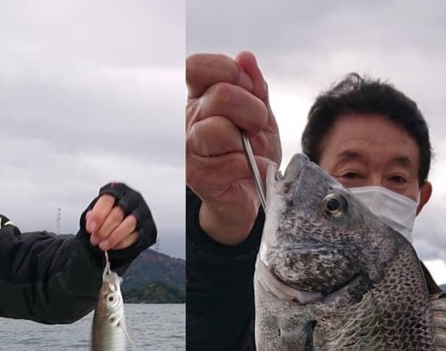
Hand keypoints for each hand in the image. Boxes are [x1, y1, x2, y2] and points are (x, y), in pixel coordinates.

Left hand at [85, 194, 138, 251]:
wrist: (126, 219)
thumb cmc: (111, 211)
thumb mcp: (100, 209)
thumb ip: (94, 213)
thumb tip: (90, 219)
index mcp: (118, 190)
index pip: (107, 200)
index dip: (97, 215)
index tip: (90, 228)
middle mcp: (133, 198)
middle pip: (118, 214)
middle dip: (104, 229)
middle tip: (94, 239)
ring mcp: (142, 212)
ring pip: (129, 225)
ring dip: (113, 237)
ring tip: (103, 245)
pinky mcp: (148, 226)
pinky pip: (135, 236)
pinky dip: (122, 243)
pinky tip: (113, 246)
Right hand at [186, 51, 280, 244]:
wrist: (248, 195)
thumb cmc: (250, 154)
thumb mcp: (258, 115)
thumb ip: (254, 87)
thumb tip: (245, 59)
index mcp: (197, 99)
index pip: (196, 67)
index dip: (229, 72)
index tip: (248, 90)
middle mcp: (186, 122)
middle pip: (220, 96)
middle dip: (251, 109)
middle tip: (256, 126)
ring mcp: (188, 150)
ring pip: (220, 129)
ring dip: (248, 139)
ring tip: (253, 149)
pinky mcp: (197, 176)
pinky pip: (232, 161)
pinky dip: (253, 165)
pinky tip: (254, 169)